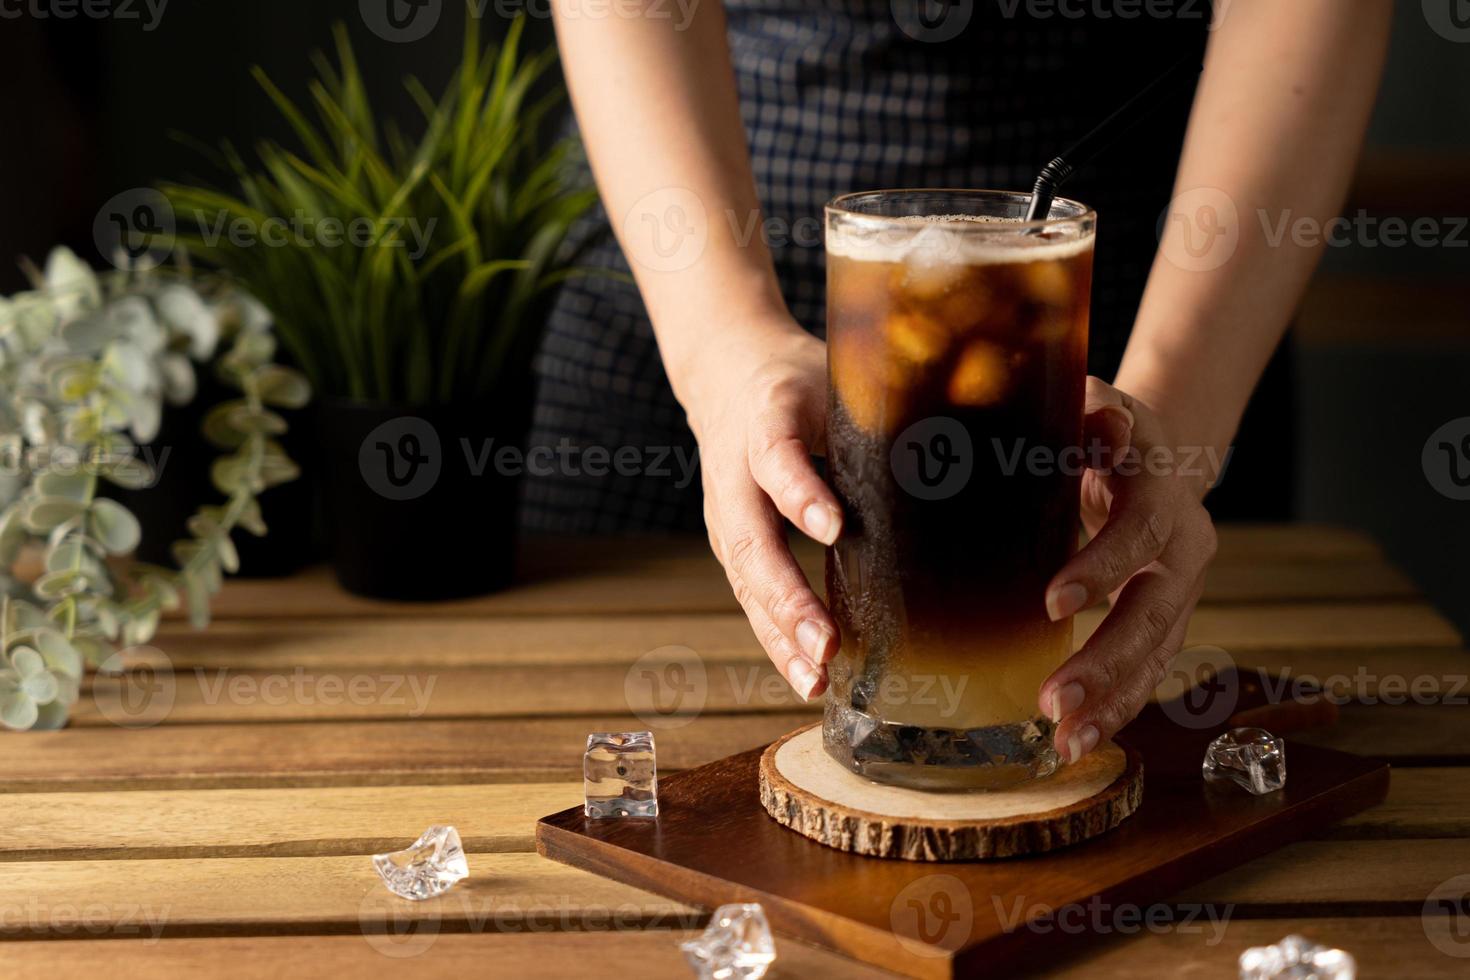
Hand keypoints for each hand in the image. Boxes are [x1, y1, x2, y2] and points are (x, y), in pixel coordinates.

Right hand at [684, 318, 842, 700]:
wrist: (724, 376)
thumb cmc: (798, 383)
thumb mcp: (834, 379)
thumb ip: (877, 413)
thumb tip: (963, 451)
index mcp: (766, 421)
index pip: (777, 457)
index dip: (801, 494)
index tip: (834, 527)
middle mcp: (734, 476)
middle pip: (752, 541)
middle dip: (788, 598)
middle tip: (826, 644)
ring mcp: (726, 517)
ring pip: (746, 582)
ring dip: (780, 634)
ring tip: (815, 678)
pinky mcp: (732, 545)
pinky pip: (750, 597)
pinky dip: (778, 639)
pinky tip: (809, 676)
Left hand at [1037, 377, 1218, 762]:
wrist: (1150, 452)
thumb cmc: (1101, 426)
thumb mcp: (1095, 404)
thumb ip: (1091, 412)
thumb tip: (1103, 422)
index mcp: (1162, 489)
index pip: (1139, 531)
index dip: (1103, 566)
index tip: (1052, 604)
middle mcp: (1184, 546)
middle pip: (1154, 611)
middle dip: (1107, 660)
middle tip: (1055, 701)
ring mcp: (1181, 589)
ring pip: (1158, 652)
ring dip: (1113, 699)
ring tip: (1067, 740)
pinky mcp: (1167, 619)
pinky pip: (1149, 670)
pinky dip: (1116, 707)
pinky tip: (1079, 741)